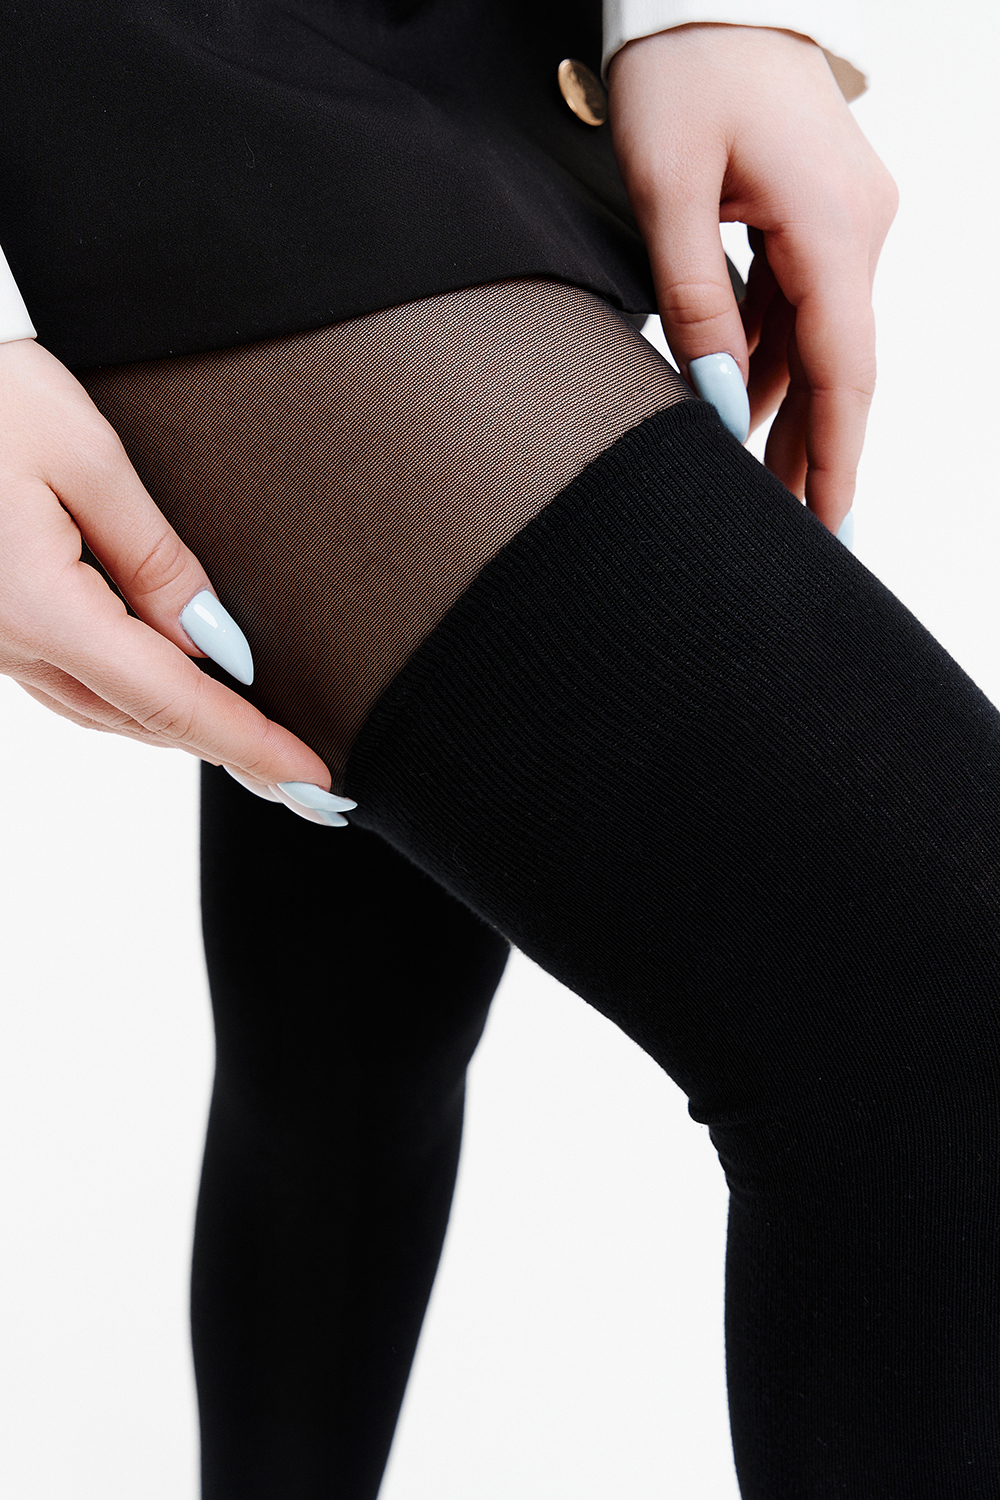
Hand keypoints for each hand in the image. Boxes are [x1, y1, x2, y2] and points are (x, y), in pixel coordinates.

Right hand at [0, 335, 351, 821]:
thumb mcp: (81, 453)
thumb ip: (156, 555)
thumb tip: (215, 642)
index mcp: (43, 611)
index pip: (176, 705)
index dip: (254, 748)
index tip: (319, 785)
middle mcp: (14, 644)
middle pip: (148, 721)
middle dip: (234, 754)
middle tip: (310, 783)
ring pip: (112, 710)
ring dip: (188, 732)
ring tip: (261, 751)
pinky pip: (78, 681)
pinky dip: (141, 699)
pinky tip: (174, 690)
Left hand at [608, 24, 898, 535]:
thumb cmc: (679, 68)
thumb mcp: (667, 188)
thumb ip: (693, 303)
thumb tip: (720, 403)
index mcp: (833, 223)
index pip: (846, 372)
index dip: (837, 459)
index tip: (828, 528)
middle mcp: (860, 225)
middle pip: (840, 366)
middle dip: (813, 452)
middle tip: (787, 531)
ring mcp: (848, 215)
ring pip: (819, 339)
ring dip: (789, 409)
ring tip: (758, 486)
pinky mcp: (822, 207)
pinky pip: (802, 300)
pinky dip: (775, 354)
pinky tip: (746, 401)